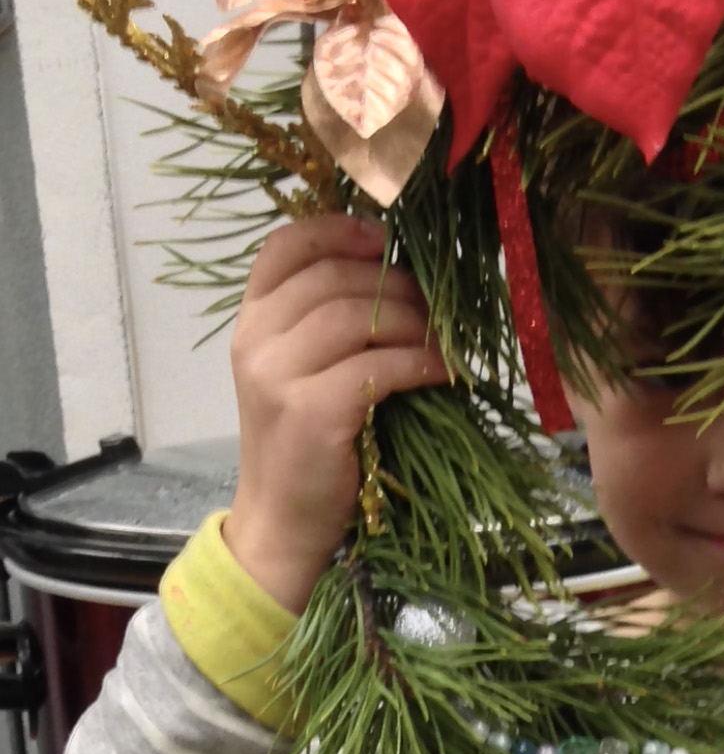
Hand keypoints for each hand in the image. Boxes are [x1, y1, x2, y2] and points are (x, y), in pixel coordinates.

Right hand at [223, 216, 446, 612]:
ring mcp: (278, 376)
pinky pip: (380, 366)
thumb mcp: (299, 374)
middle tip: (436, 312)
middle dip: (398, 288)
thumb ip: (325, 325)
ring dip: (416, 326)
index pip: (284, 247)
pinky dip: (421, 364)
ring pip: (360, 317)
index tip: (384, 240)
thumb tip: (400, 280)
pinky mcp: (312, 412)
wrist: (281, 522)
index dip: (338, 231)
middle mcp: (255, 341)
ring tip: (442, 346)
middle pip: (336, 278)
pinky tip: (443, 374)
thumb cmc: (306, 447)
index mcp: (250, 322)